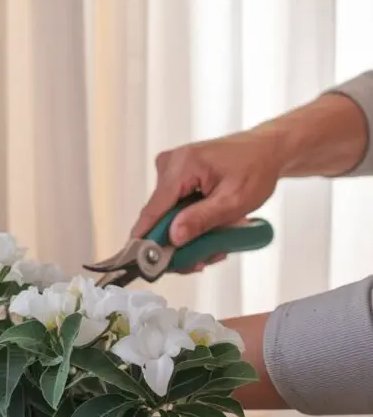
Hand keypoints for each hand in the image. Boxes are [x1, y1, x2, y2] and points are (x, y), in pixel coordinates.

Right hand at [131, 129, 280, 246]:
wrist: (267, 150)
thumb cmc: (257, 168)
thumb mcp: (234, 201)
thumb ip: (201, 220)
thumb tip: (173, 237)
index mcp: (182, 166)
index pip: (153, 211)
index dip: (149, 241)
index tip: (151, 266)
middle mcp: (169, 165)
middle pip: (160, 218)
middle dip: (180, 243)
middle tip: (205, 258)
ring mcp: (170, 170)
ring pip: (168, 217)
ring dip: (190, 234)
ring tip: (217, 242)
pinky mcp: (176, 177)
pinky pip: (175, 209)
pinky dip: (192, 223)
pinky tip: (211, 228)